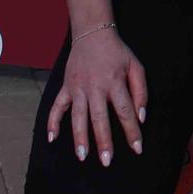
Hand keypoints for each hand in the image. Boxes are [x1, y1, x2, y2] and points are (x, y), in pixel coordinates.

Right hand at [46, 26, 146, 166]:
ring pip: (78, 116)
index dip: (132, 131)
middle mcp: (95, 86)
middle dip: (103, 141)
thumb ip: (140, 92)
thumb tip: (141, 117)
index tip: (137, 148)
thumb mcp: (136, 66)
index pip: (125, 111)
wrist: (93, 33)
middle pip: (100, 117)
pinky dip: (52, 122)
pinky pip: (57, 106)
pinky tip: (51, 138)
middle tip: (106, 161)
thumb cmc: (117, 52)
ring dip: (79, 137)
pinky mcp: (66, 87)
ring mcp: (77, 87)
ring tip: (82, 156)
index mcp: (114, 81)